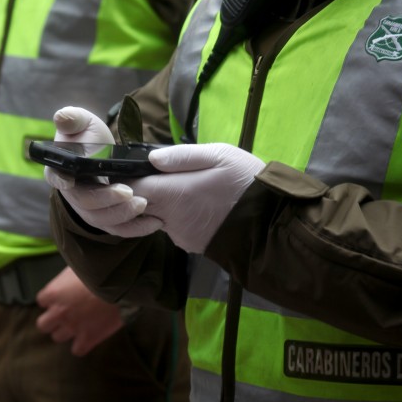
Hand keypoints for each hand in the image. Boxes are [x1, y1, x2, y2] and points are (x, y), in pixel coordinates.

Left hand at [36, 267, 123, 355]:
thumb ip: (68, 276)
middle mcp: (59, 312)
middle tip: (66, 314)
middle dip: (53, 320)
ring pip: (57, 337)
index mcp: (53, 292)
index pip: (42, 300)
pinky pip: (77, 350)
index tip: (63, 297)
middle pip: (43, 324)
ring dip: (66, 331)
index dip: (53, 299)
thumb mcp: (78, 265)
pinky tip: (89, 335)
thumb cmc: (100, 268)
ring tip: (79, 323)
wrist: (121, 282)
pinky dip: (82, 344)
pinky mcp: (88, 338)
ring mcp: (72, 327)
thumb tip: (68, 278)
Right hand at [44, 107, 153, 235]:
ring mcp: (88, 208)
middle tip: (130, 193)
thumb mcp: (82, 122)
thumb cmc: (86, 135)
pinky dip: (135, 228)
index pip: (58, 178)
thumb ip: (73, 118)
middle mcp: (71, 194)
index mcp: (59, 170)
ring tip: (144, 205)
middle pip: (86, 204)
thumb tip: (62, 117)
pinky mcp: (105, 217)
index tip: (73, 183)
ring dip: (123, 216)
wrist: (101, 151)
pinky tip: (154, 222)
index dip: (65, 182)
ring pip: (102, 220)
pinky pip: (118, 228)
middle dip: (108, 201)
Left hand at [131, 143, 264, 252]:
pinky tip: (199, 206)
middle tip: (164, 177)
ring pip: (158, 217)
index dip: (128, 180)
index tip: (135, 170)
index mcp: (173, 194)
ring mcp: (181, 235)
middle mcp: (171, 219)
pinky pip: (175, 228)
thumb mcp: (219, 156)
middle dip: (144, 193)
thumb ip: (182, 156)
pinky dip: (179, 217)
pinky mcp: (192, 245)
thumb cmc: (246, 182)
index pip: (131, 189)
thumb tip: (152, 159)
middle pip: (140, 206)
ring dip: (164, 205)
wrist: (273, 222)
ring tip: (189, 189)